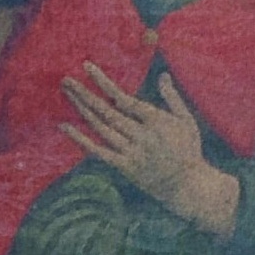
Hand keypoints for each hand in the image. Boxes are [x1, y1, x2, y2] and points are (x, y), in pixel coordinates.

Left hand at [63, 63, 237, 231]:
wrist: (187, 187)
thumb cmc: (188, 150)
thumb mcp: (186, 120)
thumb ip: (172, 97)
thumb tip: (163, 74)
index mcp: (156, 120)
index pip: (124, 98)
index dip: (104, 83)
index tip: (88, 68)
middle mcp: (141, 135)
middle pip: (107, 111)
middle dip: (85, 94)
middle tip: (66, 80)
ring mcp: (131, 152)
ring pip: (101, 128)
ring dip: (82, 110)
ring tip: (67, 94)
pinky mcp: (124, 167)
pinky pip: (99, 152)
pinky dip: (81, 140)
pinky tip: (65, 127)